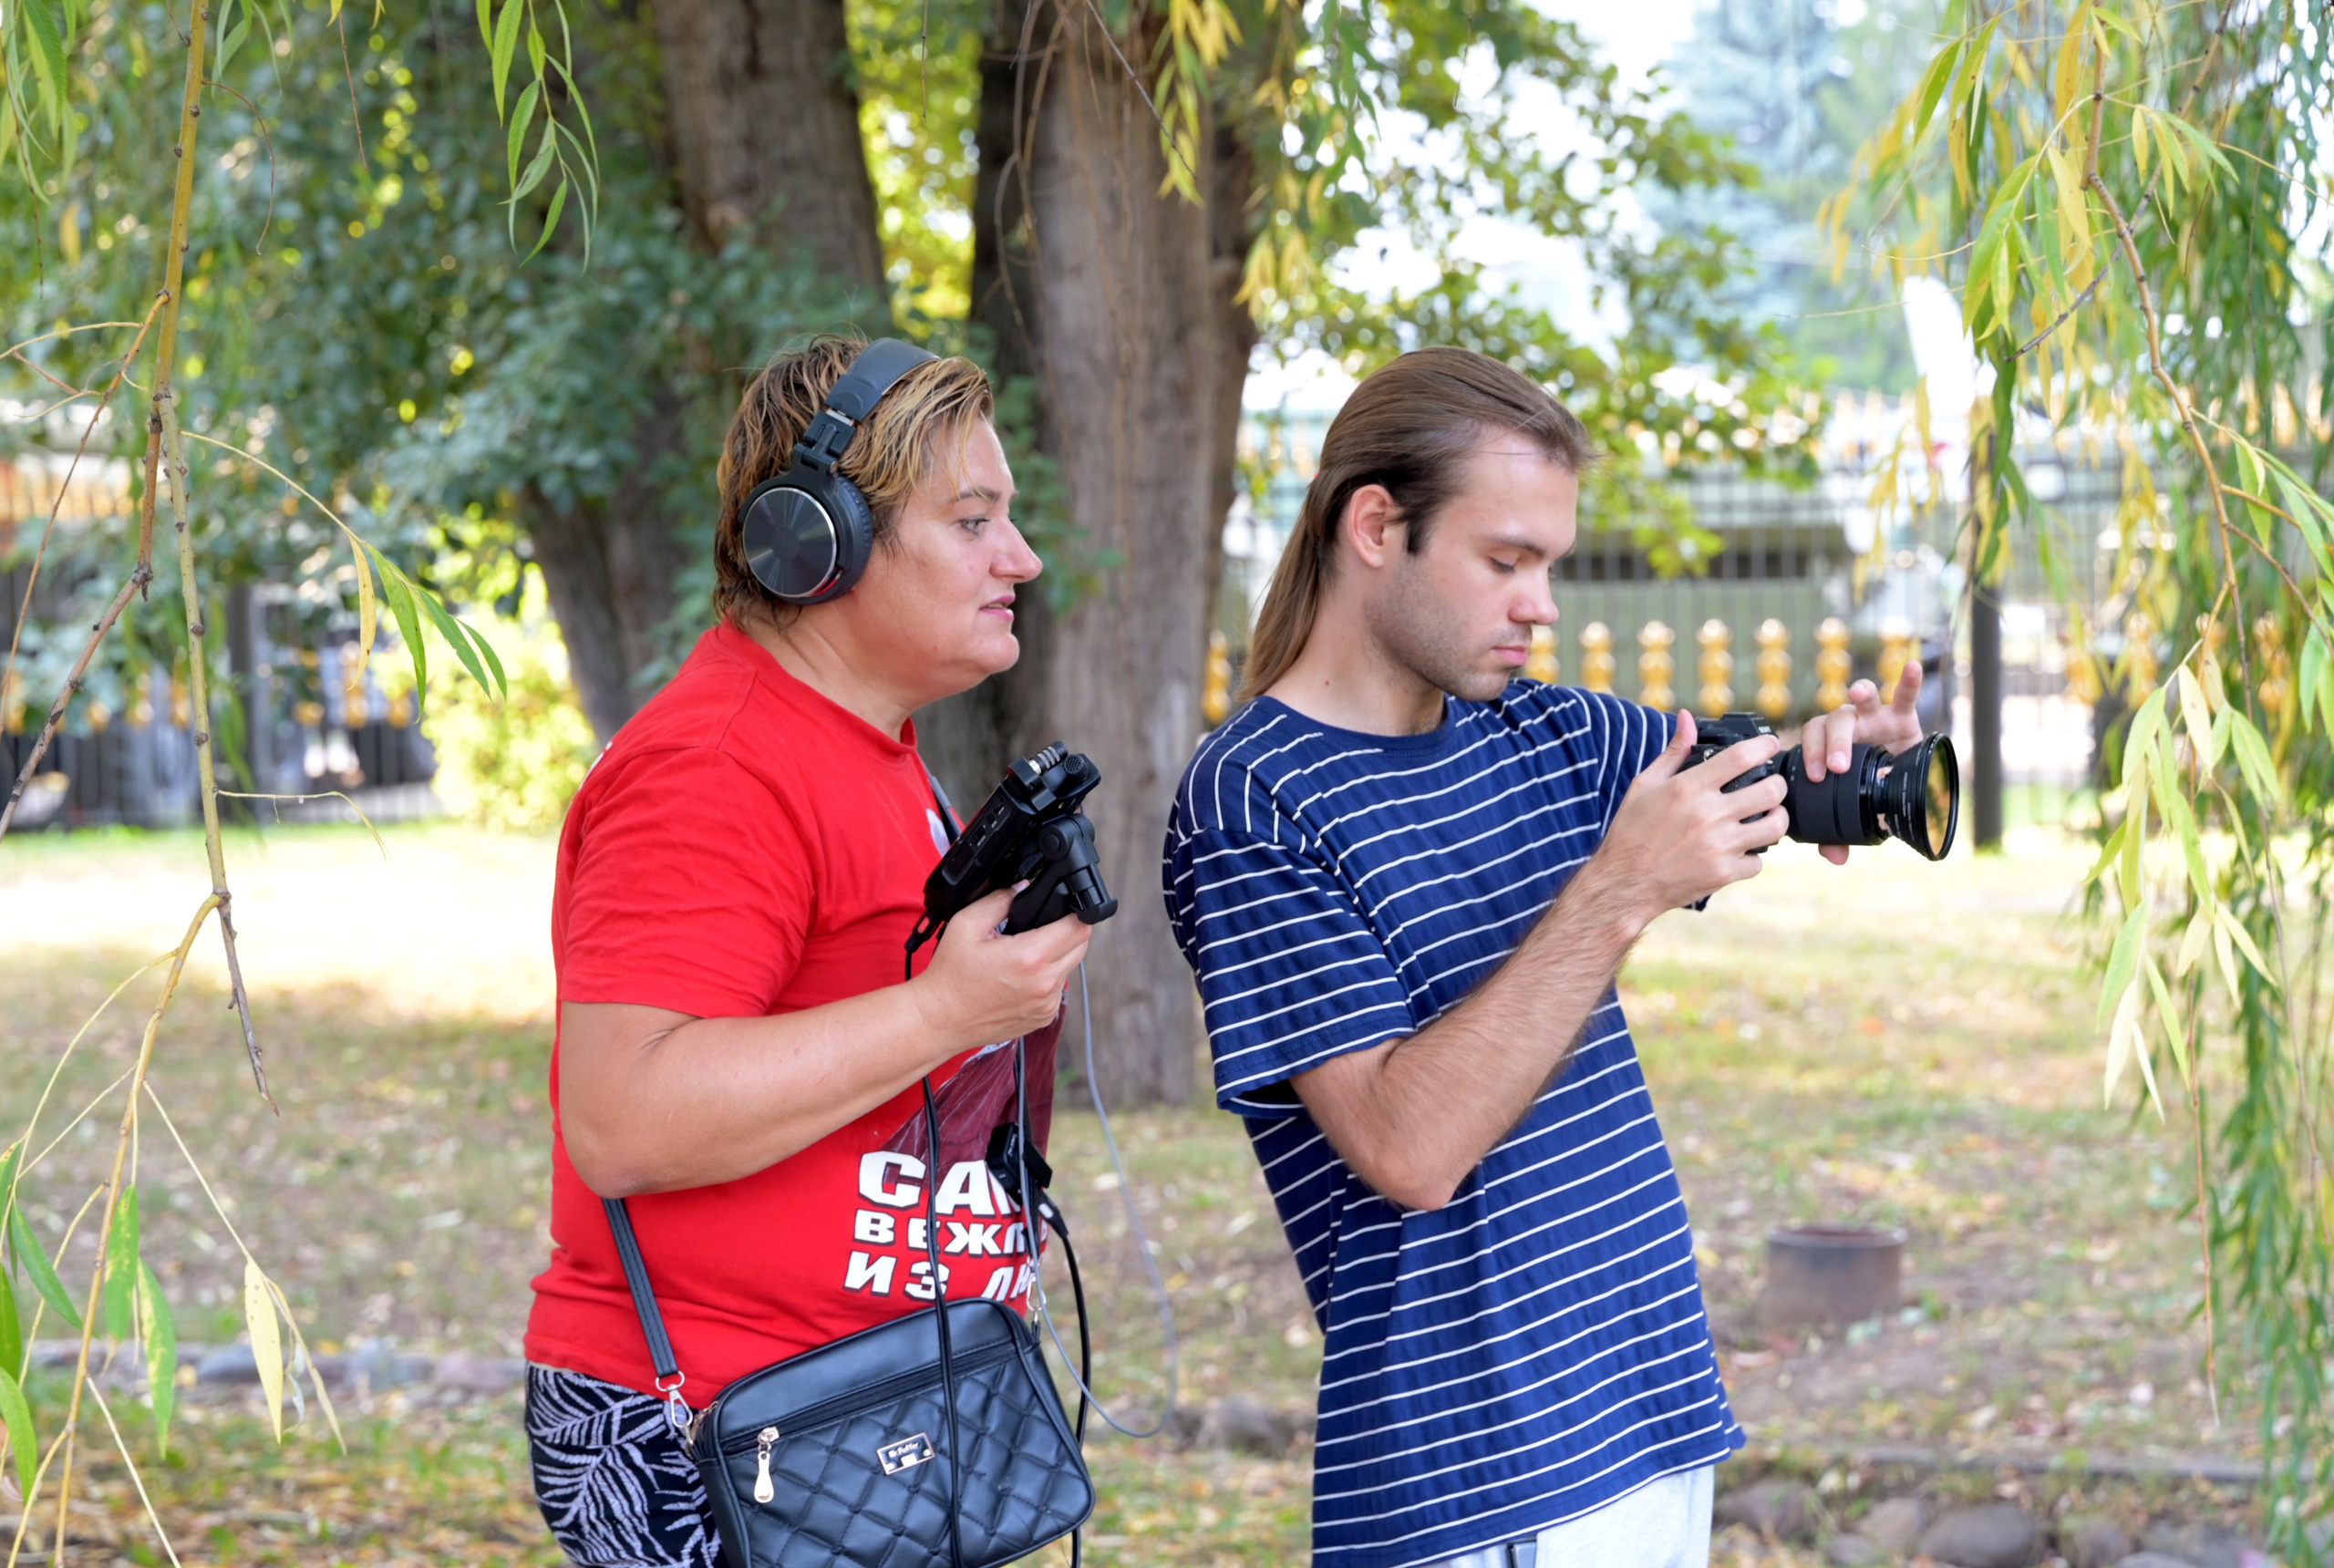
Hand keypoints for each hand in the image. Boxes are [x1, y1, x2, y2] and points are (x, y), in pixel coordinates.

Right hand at [910, 884, 1092, 1047]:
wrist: (941, 1019)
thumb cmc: (951, 975)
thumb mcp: (967, 924)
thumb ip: (1000, 899)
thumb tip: (1023, 887)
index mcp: (1030, 958)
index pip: (1079, 928)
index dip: (1076, 912)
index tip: (1064, 908)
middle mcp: (1045, 984)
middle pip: (1081, 947)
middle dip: (1068, 932)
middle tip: (1042, 927)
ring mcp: (1046, 1004)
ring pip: (1070, 968)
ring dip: (1058, 956)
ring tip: (1026, 953)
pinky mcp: (1043, 1017)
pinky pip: (1058, 990)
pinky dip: (1048, 978)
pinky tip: (1022, 975)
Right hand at [1589, 710, 1789, 925]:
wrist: (1624, 882)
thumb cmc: (1632, 831)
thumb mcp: (1645, 785)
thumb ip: (1673, 751)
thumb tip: (1688, 718)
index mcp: (1688, 788)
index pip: (1742, 757)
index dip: (1764, 746)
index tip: (1770, 745)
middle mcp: (1708, 815)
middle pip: (1771, 791)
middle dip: (1777, 784)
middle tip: (1771, 785)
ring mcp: (1719, 846)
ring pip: (1776, 826)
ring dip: (1776, 818)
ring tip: (1767, 816)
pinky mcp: (1724, 873)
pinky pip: (1759, 861)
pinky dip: (1753, 855)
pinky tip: (1741, 849)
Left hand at [1800, 661, 1925, 864]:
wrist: (1899, 781)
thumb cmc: (1865, 792)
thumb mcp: (1853, 813)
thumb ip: (1840, 833)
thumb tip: (1835, 858)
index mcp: (1826, 748)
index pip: (1810, 742)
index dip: (1811, 755)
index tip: (1816, 777)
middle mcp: (1845, 730)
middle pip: (1831, 723)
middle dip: (1832, 741)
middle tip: (1836, 766)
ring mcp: (1872, 719)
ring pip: (1859, 703)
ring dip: (1859, 699)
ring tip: (1860, 696)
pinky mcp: (1901, 716)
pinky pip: (1903, 695)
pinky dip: (1907, 680)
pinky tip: (1910, 667)